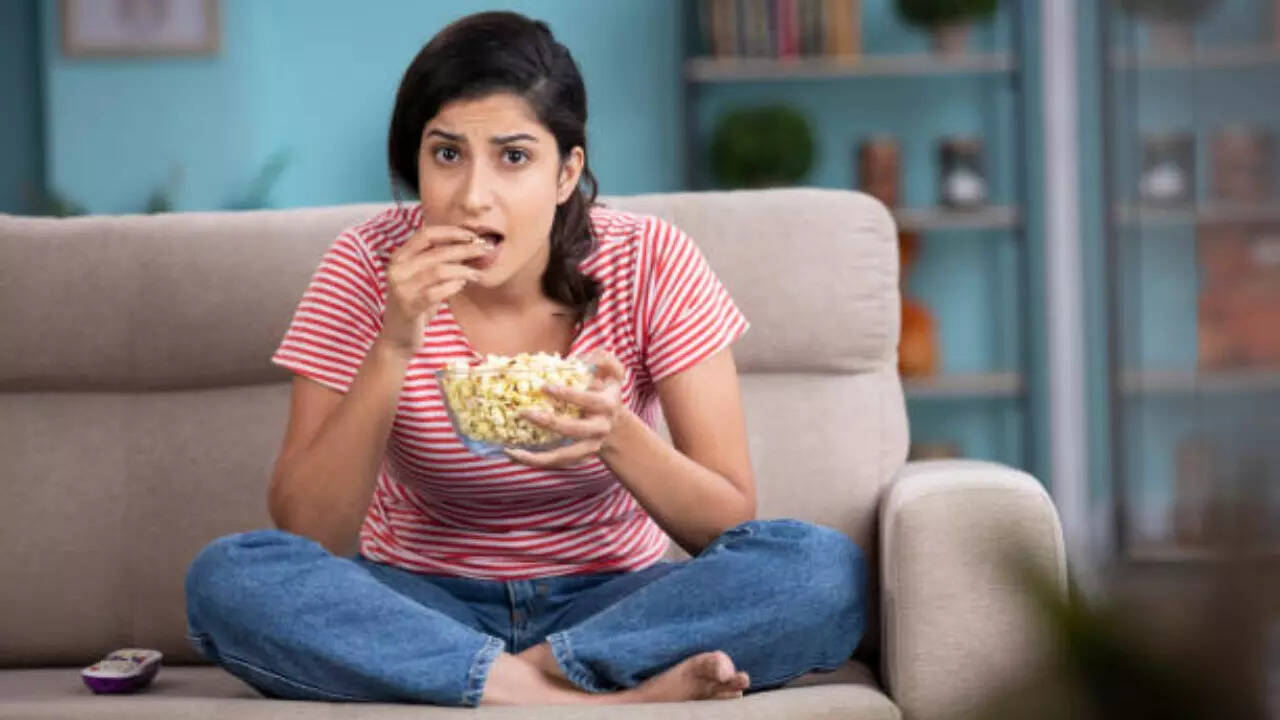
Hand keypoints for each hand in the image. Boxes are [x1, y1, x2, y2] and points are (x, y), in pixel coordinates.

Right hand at [378, 223, 491, 354]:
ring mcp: (401, 287)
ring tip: (477, 273)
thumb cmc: (416, 305)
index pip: (426, 234)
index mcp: (399, 257)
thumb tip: (468, 245)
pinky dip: (454, 286)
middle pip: (437, 251)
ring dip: (463, 269)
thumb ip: (437, 262)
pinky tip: (463, 285)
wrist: (398, 337)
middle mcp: (397, 269)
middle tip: (484, 250)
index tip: (472, 235)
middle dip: (464, 249)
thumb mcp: (423, 279)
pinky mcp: (409, 305)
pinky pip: (437, 292)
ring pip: (439, 270)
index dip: (451, 232)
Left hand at [504, 350, 625, 468]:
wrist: (614, 427)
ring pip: (564, 456)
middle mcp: (599, 429)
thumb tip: (595, 355)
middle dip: (550, 423)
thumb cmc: (604, 393)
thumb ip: (607, 361)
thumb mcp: (612, 375)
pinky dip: (535, 462)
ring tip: (512, 450)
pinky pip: (555, 463)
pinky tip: (514, 455)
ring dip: (538, 456)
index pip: (588, 401)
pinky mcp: (577, 458)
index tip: (545, 387)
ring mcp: (589, 447)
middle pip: (575, 430)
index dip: (568, 395)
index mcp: (606, 406)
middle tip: (524, 412)